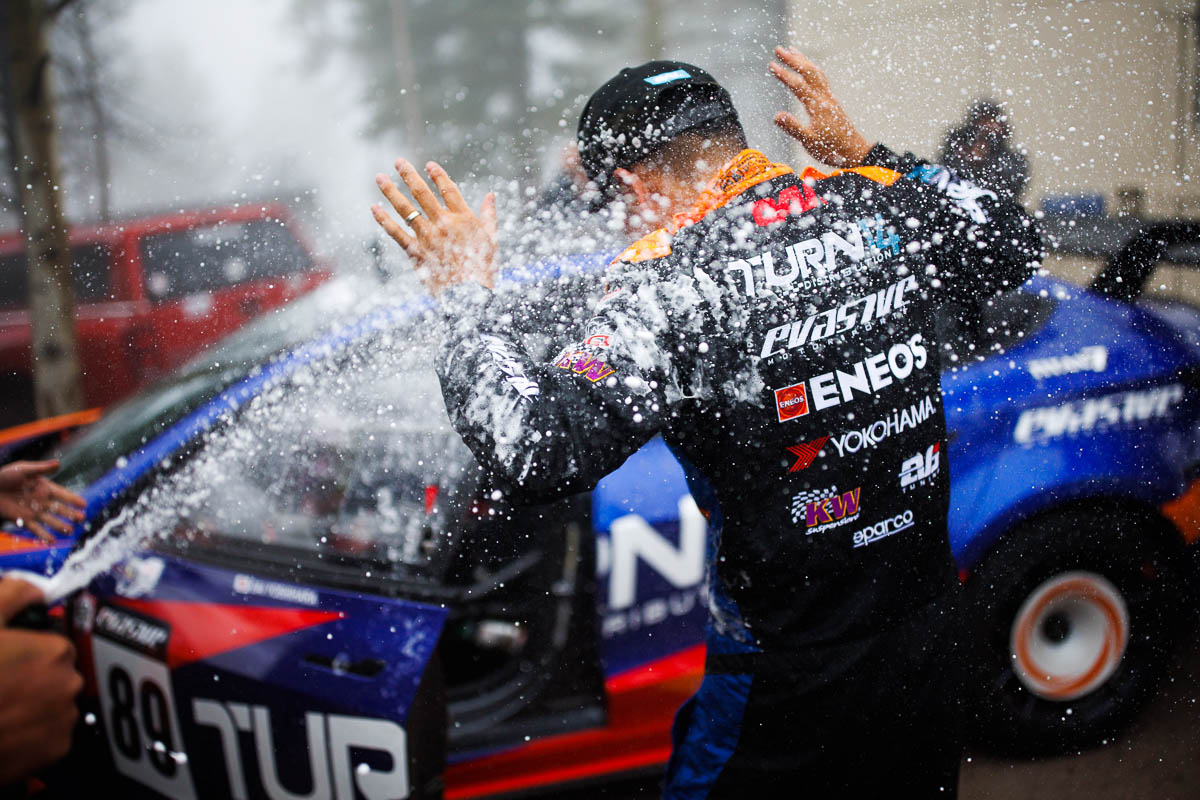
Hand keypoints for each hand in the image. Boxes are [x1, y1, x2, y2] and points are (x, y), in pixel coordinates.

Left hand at [0, 460, 85, 542]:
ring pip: (50, 520)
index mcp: (45, 487)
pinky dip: (43, 535)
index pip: (63, 494)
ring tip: (69, 531)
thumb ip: (41, 468)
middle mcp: (42, 501)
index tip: (84, 504)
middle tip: (81, 518)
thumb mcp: (23, 469)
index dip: (73, 499)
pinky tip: (51, 541)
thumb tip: (58, 463)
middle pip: (60, 509)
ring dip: (60, 525)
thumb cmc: (5, 476)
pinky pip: (36, 529)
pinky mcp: (23, 520)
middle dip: (71, 514)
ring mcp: (34, 511)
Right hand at [0, 578, 81, 782]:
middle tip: (1, 688)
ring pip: (54, 707)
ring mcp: (64, 720)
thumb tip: (33, 589)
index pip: (55, 648)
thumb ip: (13, 595)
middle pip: (57, 677)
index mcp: (55, 652)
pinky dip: (32, 736)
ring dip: (34, 708)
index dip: (30, 655)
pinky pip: (50, 738)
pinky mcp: (55, 751)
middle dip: (33, 681)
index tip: (9, 663)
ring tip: (1, 710)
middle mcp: (69, 685)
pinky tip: (5, 731)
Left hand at [372, 159, 497, 295]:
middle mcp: (443, 223)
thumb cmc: (484, 269)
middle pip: (422, 194)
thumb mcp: (492, 239)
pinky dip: (384, 220)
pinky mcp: (416, 252)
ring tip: (379, 178)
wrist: (470, 295)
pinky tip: (374, 208)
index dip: (438, 176)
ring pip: (405, 209)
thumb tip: (490, 195)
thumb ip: (489, 215)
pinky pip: (396, 233)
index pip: (448, 190)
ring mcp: (428, 237)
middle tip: (398, 161)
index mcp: (463, 218)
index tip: (428, 165)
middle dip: (409, 175)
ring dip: (391, 192)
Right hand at [770, 47, 872, 167]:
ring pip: (816, 73)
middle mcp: (824, 98)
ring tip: (791, 50)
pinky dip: (811, 69)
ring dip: (803, 60)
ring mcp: (829, 98)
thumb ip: (793, 128)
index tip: (771, 65)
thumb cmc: (832, 149)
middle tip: (778, 49)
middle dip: (793, 59)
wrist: (854, 151)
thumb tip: (776, 116)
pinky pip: (821, 78)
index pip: (798, 85)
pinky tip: (807, 69)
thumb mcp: (810, 142)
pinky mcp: (832, 101)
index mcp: (817, 106)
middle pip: (808, 72)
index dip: (784, 74)